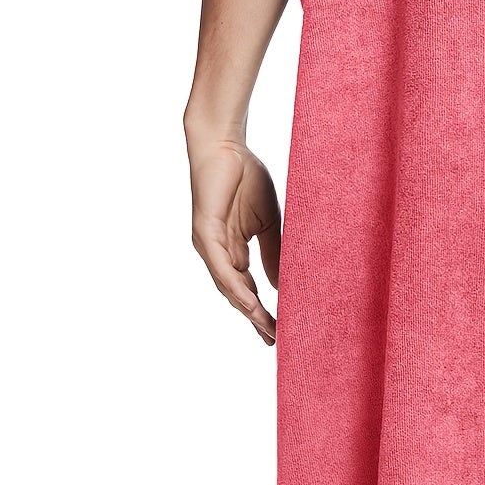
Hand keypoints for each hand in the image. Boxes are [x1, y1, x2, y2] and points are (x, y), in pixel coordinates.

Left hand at [188, 137, 281, 343]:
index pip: (246, 287)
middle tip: (274, 338)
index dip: (261, 309)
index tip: (279, 328)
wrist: (225, 146)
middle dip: (255, 317)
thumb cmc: (245, 177)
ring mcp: (209, 245)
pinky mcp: (205, 234)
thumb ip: (272, 252)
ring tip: (266, 327)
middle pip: (236, 294)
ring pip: (228, 286)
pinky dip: (235, 287)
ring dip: (247, 309)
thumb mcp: (268, 221)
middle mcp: (217, 253)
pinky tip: (249, 302)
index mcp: (231, 249)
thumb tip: (279, 285)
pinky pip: (221, 268)